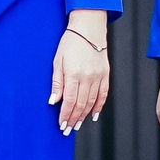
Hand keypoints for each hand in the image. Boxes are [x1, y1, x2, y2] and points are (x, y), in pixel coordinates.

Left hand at [50, 10, 110, 133]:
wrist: (88, 29)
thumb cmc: (71, 43)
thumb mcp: (57, 61)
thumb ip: (57, 83)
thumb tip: (54, 101)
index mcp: (73, 75)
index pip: (69, 101)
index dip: (65, 115)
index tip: (61, 124)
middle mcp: (87, 78)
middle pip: (80, 105)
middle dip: (73, 119)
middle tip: (68, 129)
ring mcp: (98, 77)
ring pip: (91, 102)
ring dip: (84, 116)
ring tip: (78, 125)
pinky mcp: (105, 75)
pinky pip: (103, 95)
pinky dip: (98, 106)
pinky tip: (93, 115)